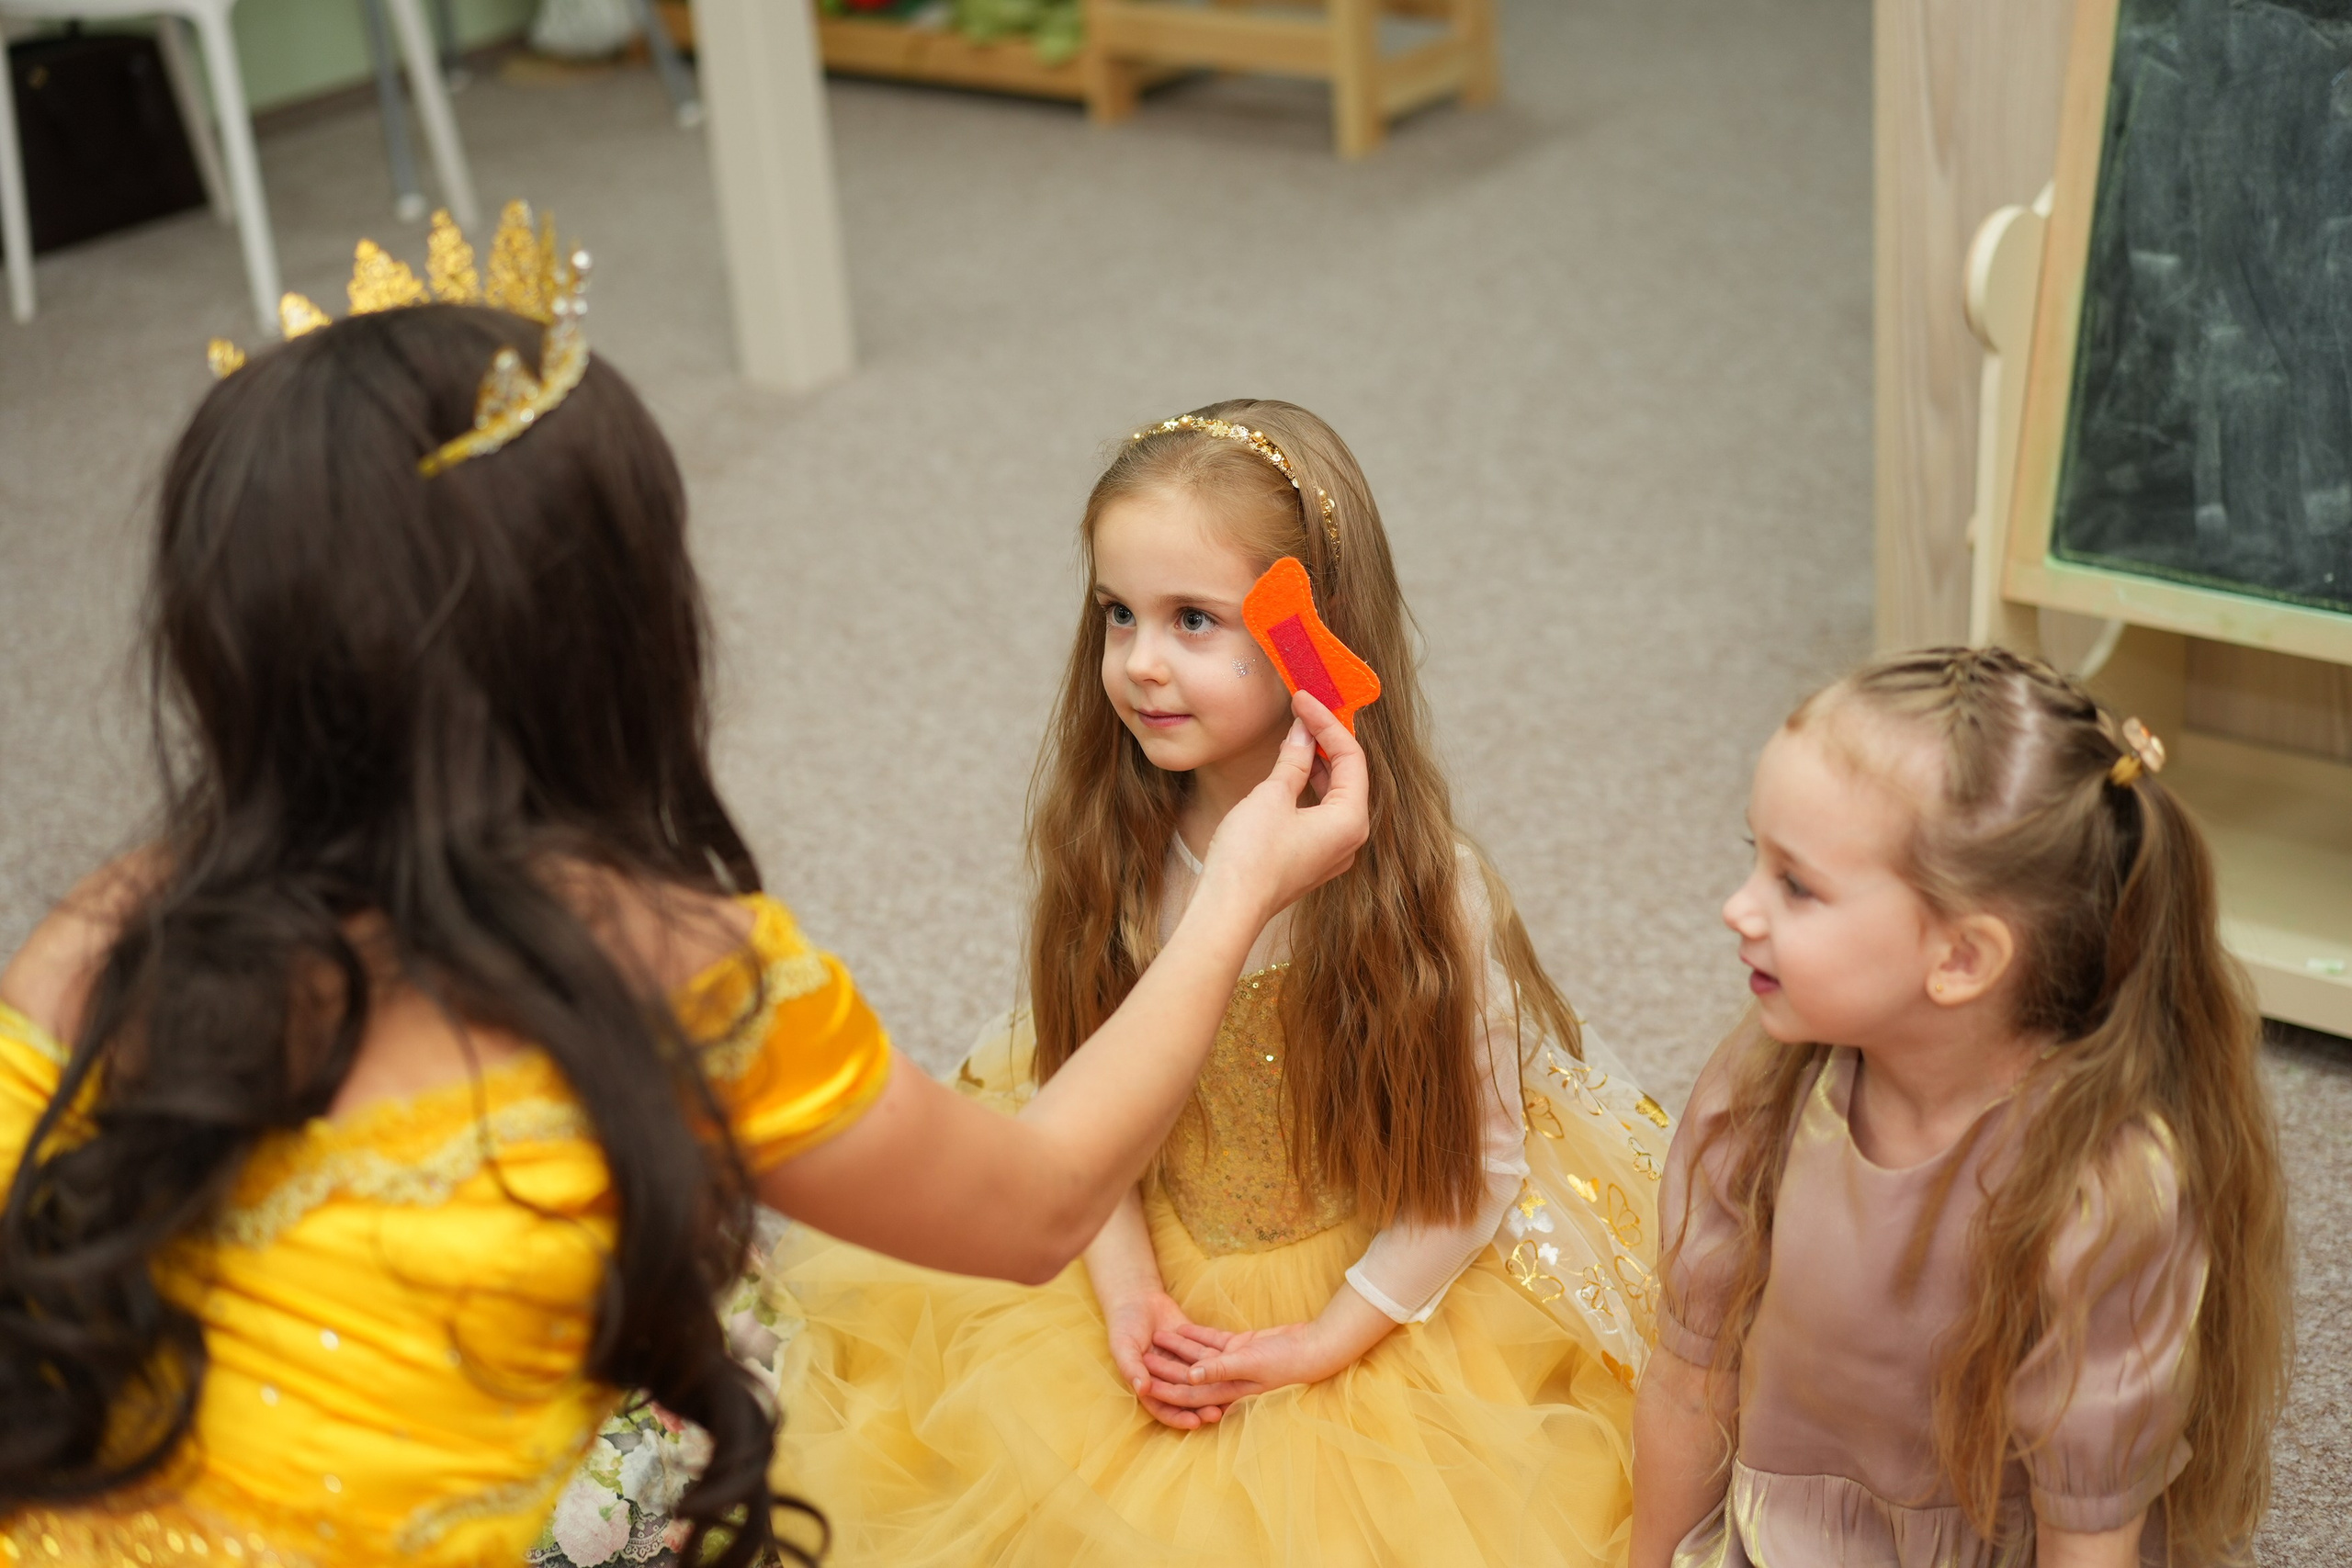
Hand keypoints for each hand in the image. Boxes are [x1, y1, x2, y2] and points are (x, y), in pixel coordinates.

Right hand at [1103, 1291, 1235, 1428]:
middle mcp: (1166, 1379)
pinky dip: (1218, 1366)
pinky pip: (1208, 1359)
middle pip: (1186, 1399)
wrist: (1137, 1297)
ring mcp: (1182, 1364)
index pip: (1164, 1408)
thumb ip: (1131, 1368)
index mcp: (1148, 1385)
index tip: (1193, 1422)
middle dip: (1201, 1408)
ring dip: (1213, 1390)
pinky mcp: (1194, 1348)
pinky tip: (1232, 1369)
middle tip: (1216, 1414)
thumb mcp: (1123, 1346)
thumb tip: (1143, 1389)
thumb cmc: (1124, 1324)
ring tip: (1230, 1398)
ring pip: (1200, 1382)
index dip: (1178, 1417)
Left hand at [1142, 1318, 1352, 1409]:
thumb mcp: (1250, 1363)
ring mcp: (1235, 1362)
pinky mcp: (1242, 1346)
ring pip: (1199, 1356)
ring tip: (1156, 1335)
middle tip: (1142, 1357)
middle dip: (1166, 1369)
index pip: (1190, 1394)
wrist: (1312, 1347)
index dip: (1167, 1391)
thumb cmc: (1285, 1361)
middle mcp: (1228, 1380)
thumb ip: (1219, 1369)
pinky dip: (1198, 1336)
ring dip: (1178, 1348)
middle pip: (1190, 1375)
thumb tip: (1190, 1377)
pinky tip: (1181, 1328)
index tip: (1144, 1385)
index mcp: (1228, 1391)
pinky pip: (1214, 1342)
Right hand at [1197, 692, 1368, 924]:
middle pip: (1349, 776)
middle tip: (1304, 711)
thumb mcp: (1272, 796)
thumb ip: (1294, 760)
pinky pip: (1321, 814)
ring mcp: (1332, 853)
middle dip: (1327, 742)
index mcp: (1350, 820)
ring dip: (1319, 764)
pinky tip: (1291, 771)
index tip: (1304, 699)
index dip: (1327, 723)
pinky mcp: (1312, 860)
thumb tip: (1303, 733)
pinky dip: (1310, 788)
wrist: (1228, 909)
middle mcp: (1350, 839)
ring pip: (1336, 796)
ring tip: (1298, 735)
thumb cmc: (1250, 857)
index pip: (1351, 758)